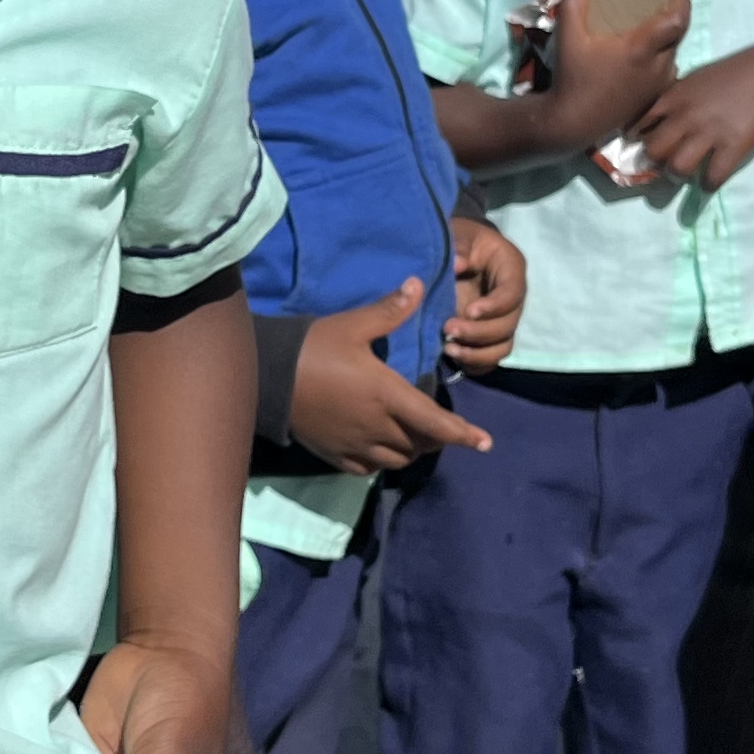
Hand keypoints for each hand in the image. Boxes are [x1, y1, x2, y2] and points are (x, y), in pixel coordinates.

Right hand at [289, 284, 490, 470]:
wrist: (267, 376)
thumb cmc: (313, 347)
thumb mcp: (353, 325)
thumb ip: (389, 311)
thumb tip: (418, 285)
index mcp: (387, 395)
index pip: (436, 422)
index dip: (464, 434)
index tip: (485, 442)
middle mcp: (377, 427)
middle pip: (420, 444)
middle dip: (437, 438)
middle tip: (441, 425)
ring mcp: (355, 445)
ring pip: (398, 459)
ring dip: (412, 449)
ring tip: (413, 434)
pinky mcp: (335, 454)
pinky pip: (369, 468)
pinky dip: (383, 460)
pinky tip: (380, 447)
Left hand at [444, 215, 523, 370]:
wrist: (459, 250)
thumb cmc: (463, 239)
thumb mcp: (460, 233)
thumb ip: (459, 246)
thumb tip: (458, 264)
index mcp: (511, 269)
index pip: (513, 293)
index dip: (495, 306)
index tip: (469, 311)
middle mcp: (512, 299)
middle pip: (508, 325)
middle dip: (479, 332)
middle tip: (448, 329)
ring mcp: (502, 320)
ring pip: (502, 347)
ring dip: (477, 353)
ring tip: (448, 349)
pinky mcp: (489, 337)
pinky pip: (490, 359)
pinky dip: (474, 364)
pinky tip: (453, 358)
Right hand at [537, 0, 686, 151]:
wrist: (574, 121)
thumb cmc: (573, 77)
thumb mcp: (567, 37)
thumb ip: (573, 5)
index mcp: (642, 49)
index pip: (679, 20)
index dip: (681, 1)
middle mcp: (658, 66)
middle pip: (678, 34)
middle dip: (672, 17)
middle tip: (655, 6)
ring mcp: (658, 84)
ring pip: (672, 53)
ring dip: (665, 39)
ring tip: (646, 32)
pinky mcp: (653, 97)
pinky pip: (666, 71)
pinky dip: (659, 59)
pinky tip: (640, 59)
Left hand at [633, 41, 753, 190]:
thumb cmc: (732, 74)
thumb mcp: (694, 80)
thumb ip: (675, 100)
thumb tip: (658, 123)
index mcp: (673, 98)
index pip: (641, 126)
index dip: (639, 142)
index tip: (644, 150)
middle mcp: (686, 115)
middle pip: (654, 151)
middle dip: (656, 163)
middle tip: (666, 165)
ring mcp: (709, 131)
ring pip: (677, 167)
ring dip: (679, 176)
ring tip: (688, 175)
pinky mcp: (733, 145)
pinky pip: (712, 177)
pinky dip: (708, 185)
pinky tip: (710, 182)